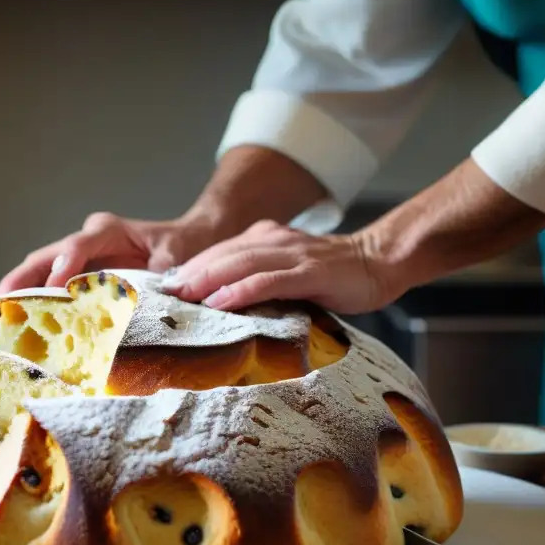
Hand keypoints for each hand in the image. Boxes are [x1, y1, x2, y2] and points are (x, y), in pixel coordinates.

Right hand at [0, 212, 215, 295]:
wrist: (188, 241)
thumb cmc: (181, 247)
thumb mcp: (175, 258)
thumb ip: (159, 275)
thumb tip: (146, 302)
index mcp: (108, 230)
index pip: (78, 244)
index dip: (63, 263)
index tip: (54, 285)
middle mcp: (86, 240)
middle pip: (44, 256)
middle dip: (20, 281)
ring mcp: (77, 256)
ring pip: (39, 271)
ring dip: (18, 295)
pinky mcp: (77, 275)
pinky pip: (48, 286)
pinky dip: (33, 304)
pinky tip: (19, 326)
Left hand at [158, 220, 398, 314]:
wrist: (379, 262)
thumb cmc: (332, 276)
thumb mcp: (288, 273)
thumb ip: (260, 280)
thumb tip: (223, 305)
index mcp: (265, 238)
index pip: (220, 252)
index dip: (192, 268)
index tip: (166, 287)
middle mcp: (274, 241)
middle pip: (223, 255)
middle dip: (192, 274)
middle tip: (165, 294)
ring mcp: (292, 255)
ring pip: (241, 263)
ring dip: (209, 280)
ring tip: (184, 297)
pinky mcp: (310, 272)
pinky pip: (269, 280)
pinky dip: (242, 290)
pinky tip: (222, 302)